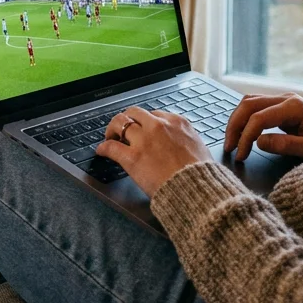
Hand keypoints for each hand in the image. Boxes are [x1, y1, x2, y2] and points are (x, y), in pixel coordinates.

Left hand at [95, 106, 211, 195]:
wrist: (197, 189)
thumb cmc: (201, 174)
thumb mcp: (199, 147)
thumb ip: (186, 140)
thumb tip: (182, 144)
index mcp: (177, 123)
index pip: (155, 114)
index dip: (146, 122)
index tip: (142, 129)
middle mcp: (159, 126)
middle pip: (134, 113)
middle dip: (127, 119)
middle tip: (122, 129)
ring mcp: (144, 140)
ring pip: (119, 123)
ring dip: (112, 129)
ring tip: (109, 136)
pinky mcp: (132, 157)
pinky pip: (111, 147)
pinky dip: (103, 148)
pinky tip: (101, 151)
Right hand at [224, 93, 302, 161]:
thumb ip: (287, 145)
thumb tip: (259, 142)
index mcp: (295, 106)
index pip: (259, 118)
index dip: (246, 136)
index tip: (241, 155)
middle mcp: (286, 98)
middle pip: (249, 104)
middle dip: (235, 125)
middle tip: (229, 147)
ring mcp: (283, 100)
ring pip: (249, 102)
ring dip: (236, 120)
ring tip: (231, 142)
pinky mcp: (280, 107)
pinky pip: (255, 107)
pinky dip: (244, 118)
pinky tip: (240, 133)